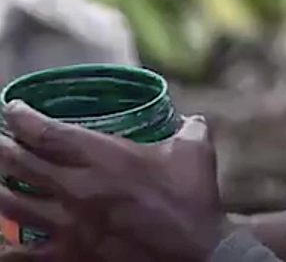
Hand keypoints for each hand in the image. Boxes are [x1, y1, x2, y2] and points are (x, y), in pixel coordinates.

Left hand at [0, 102, 229, 261]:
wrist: (196, 256)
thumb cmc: (193, 202)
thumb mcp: (196, 153)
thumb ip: (189, 130)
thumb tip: (190, 121)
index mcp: (106, 159)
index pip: (49, 133)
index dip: (23, 118)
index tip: (12, 108)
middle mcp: (78, 190)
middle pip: (21, 164)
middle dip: (2, 147)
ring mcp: (68, 227)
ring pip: (11, 205)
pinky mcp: (68, 258)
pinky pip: (19, 254)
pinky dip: (5, 247)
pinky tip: (3, 241)